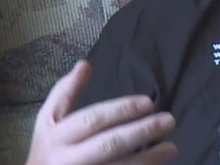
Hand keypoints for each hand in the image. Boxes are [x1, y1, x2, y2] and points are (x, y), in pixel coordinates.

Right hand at [25, 60, 177, 164]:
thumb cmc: (48, 150)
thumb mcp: (49, 120)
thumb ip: (65, 93)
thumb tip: (85, 64)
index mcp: (57, 137)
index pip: (93, 120)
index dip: (121, 110)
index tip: (149, 102)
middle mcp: (67, 160)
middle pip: (109, 145)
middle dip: (141, 132)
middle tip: (169, 121)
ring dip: (148, 158)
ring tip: (171, 147)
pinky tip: (158, 164)